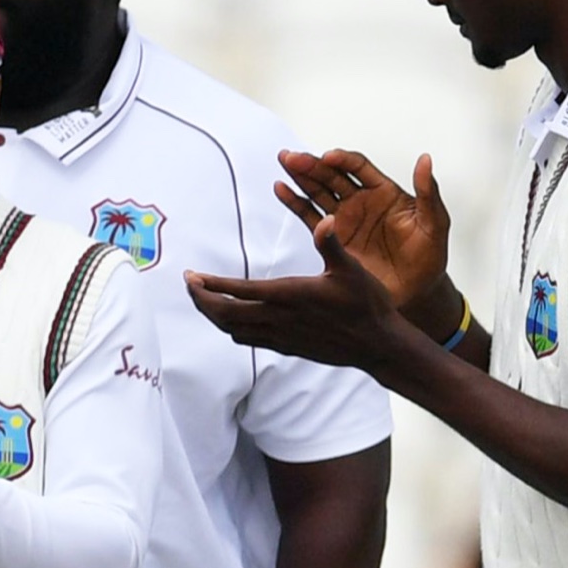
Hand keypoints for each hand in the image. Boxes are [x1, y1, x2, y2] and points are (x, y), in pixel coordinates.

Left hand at [190, 216, 421, 374]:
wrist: (377, 345)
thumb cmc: (366, 304)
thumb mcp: (351, 268)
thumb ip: (331, 244)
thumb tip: (325, 220)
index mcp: (289, 295)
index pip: (238, 291)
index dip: (210, 284)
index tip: (191, 275)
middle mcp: (279, 319)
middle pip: (224, 314)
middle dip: (201, 299)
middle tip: (190, 284)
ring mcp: (280, 336)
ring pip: (232, 329)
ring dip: (213, 315)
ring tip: (203, 299)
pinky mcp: (286, 347)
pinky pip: (248, 340)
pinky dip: (231, 328)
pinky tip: (232, 319)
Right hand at [275, 149, 456, 326]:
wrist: (414, 292)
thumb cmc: (429, 257)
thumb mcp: (435, 223)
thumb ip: (428, 193)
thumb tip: (425, 160)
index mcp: (385, 192)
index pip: (359, 168)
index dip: (343, 160)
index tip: (328, 157)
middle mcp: (361, 201)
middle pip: (332, 176)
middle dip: (313, 165)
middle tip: (294, 157)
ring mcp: (344, 219)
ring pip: (317, 192)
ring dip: (300, 177)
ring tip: (285, 163)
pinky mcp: (332, 238)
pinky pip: (309, 217)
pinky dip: (294, 202)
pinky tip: (281, 189)